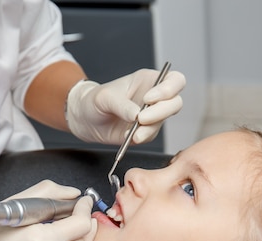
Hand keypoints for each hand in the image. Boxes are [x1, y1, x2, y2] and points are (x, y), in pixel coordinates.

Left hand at [66, 68, 185, 144]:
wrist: (86, 120)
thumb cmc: (95, 100)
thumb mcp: (105, 97)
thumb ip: (121, 105)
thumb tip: (136, 116)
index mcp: (148, 81)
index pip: (174, 81)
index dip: (168, 89)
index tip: (148, 98)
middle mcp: (155, 97)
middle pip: (175, 102)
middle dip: (161, 112)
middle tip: (141, 118)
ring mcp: (152, 116)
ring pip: (164, 121)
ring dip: (150, 128)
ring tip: (133, 132)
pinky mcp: (145, 132)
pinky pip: (151, 135)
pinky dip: (142, 137)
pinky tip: (129, 136)